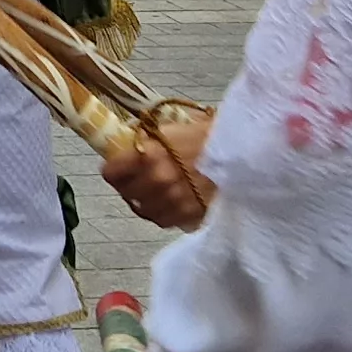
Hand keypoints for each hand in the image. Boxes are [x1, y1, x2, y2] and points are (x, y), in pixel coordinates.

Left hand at [95, 109, 214, 230]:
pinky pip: (161, 220)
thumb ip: (144, 143)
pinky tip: (168, 201)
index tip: (117, 167)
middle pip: (125, 192)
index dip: (113, 169)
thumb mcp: (169, 131)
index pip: (111, 172)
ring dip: (144, 200)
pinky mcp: (185, 216)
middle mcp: (156, 181)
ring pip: (141, 209)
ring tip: (153, 191)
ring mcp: (171, 201)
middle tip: (136, 178)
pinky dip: (161, 212)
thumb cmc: (204, 136)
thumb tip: (124, 149)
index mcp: (148, 155)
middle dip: (128, 184)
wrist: (239, 154)